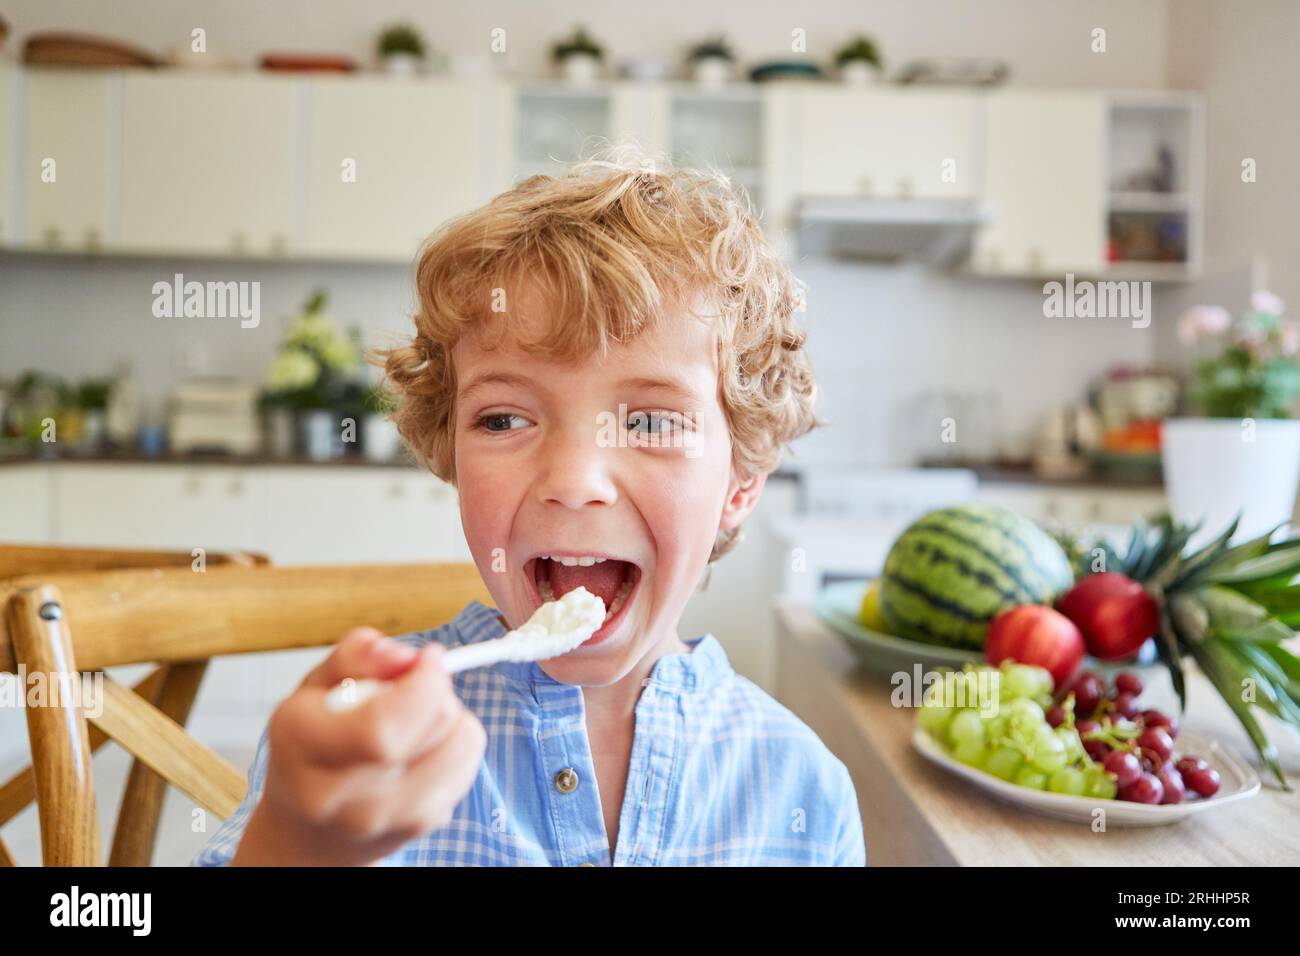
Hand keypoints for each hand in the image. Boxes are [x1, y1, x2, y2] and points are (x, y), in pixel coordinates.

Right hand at [231, 628, 486, 865]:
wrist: (307, 832)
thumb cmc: (311, 747)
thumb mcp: (316, 686)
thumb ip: (357, 656)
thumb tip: (404, 655)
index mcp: (303, 745)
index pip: (383, 725)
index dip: (424, 683)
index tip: (427, 658)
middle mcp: (339, 794)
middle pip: (434, 726)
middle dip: (436, 691)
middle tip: (412, 688)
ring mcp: (384, 818)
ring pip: (462, 744)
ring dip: (450, 720)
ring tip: (414, 723)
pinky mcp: (420, 826)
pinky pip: (468, 767)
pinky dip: (455, 748)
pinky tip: (422, 752)